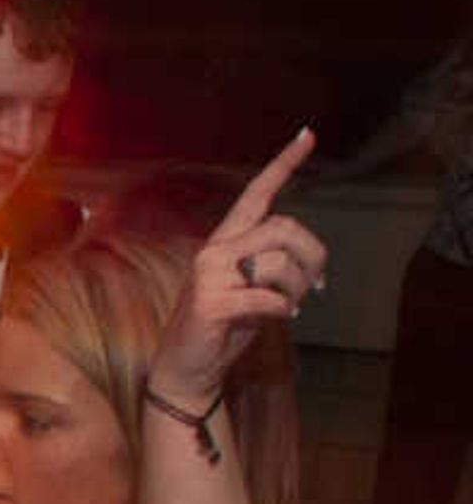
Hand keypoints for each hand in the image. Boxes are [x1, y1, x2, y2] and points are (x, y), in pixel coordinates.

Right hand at [154, 128, 328, 410]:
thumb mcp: (253, 287)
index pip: (256, 193)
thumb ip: (275, 265)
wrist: (186, 369)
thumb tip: (315, 264)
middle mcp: (214, 250)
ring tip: (292, 306)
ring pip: (280, 262)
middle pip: (284, 227)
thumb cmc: (224, 327)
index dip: (284, 164)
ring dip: (299, 288)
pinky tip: (276, 318)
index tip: (309, 134)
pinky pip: (269, 297)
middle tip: (317, 284)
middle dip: (313, 255)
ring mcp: (209, 275)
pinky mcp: (211, 302)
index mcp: (225, 241)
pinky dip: (283, 310)